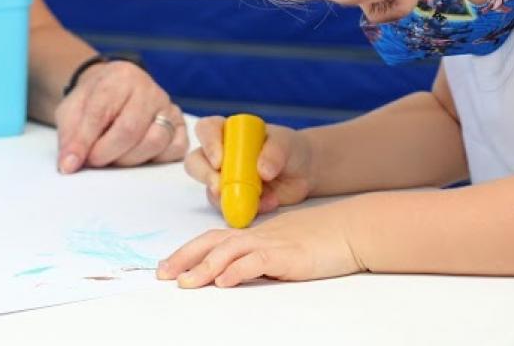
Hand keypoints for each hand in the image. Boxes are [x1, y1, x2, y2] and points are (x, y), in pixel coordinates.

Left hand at [55, 60, 188, 171]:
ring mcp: (167, 106)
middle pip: (130, 130)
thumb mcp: (71, 111)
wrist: (113, 90)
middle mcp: (149, 89)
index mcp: (120, 77)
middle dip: (106, 153)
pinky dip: (155, 159)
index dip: (84, 141)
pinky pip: (175, 149)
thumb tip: (69, 165)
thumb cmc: (92, 101)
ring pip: (155, 141)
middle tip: (93, 160)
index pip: (101, 112)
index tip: (71, 162)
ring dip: (129, 159)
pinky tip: (138, 155)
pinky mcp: (179, 125)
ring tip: (114, 156)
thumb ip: (69, 136)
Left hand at [156, 202, 361, 287]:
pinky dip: (237, 270)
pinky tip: (224, 282)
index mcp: (255, 234)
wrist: (351, 229)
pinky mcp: (287, 254)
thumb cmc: (322, 239)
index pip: (213, 239)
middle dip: (184, 258)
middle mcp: (258, 236)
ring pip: (229, 250)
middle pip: (212, 242)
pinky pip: (257, 261)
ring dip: (204, 267)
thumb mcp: (284, 249)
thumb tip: (236, 275)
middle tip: (162, 275)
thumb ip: (260, 258)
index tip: (168, 266)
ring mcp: (272, 243)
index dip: (188, 251)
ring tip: (186, 283)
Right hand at [185, 116, 315, 214]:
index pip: (206, 130)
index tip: (219, 160)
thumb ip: (274, 153)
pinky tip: (268, 203)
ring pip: (209, 189)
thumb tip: (262, 171)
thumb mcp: (286, 144)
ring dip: (224, 197)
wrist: (303, 173)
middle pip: (196, 162)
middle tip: (219, 187)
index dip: (208, 143)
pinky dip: (245, 209)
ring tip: (252, 200)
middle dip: (204, 175)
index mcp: (229, 132)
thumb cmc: (290, 149)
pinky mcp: (233, 199)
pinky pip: (228, 207)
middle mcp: (220, 154)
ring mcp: (224, 178)